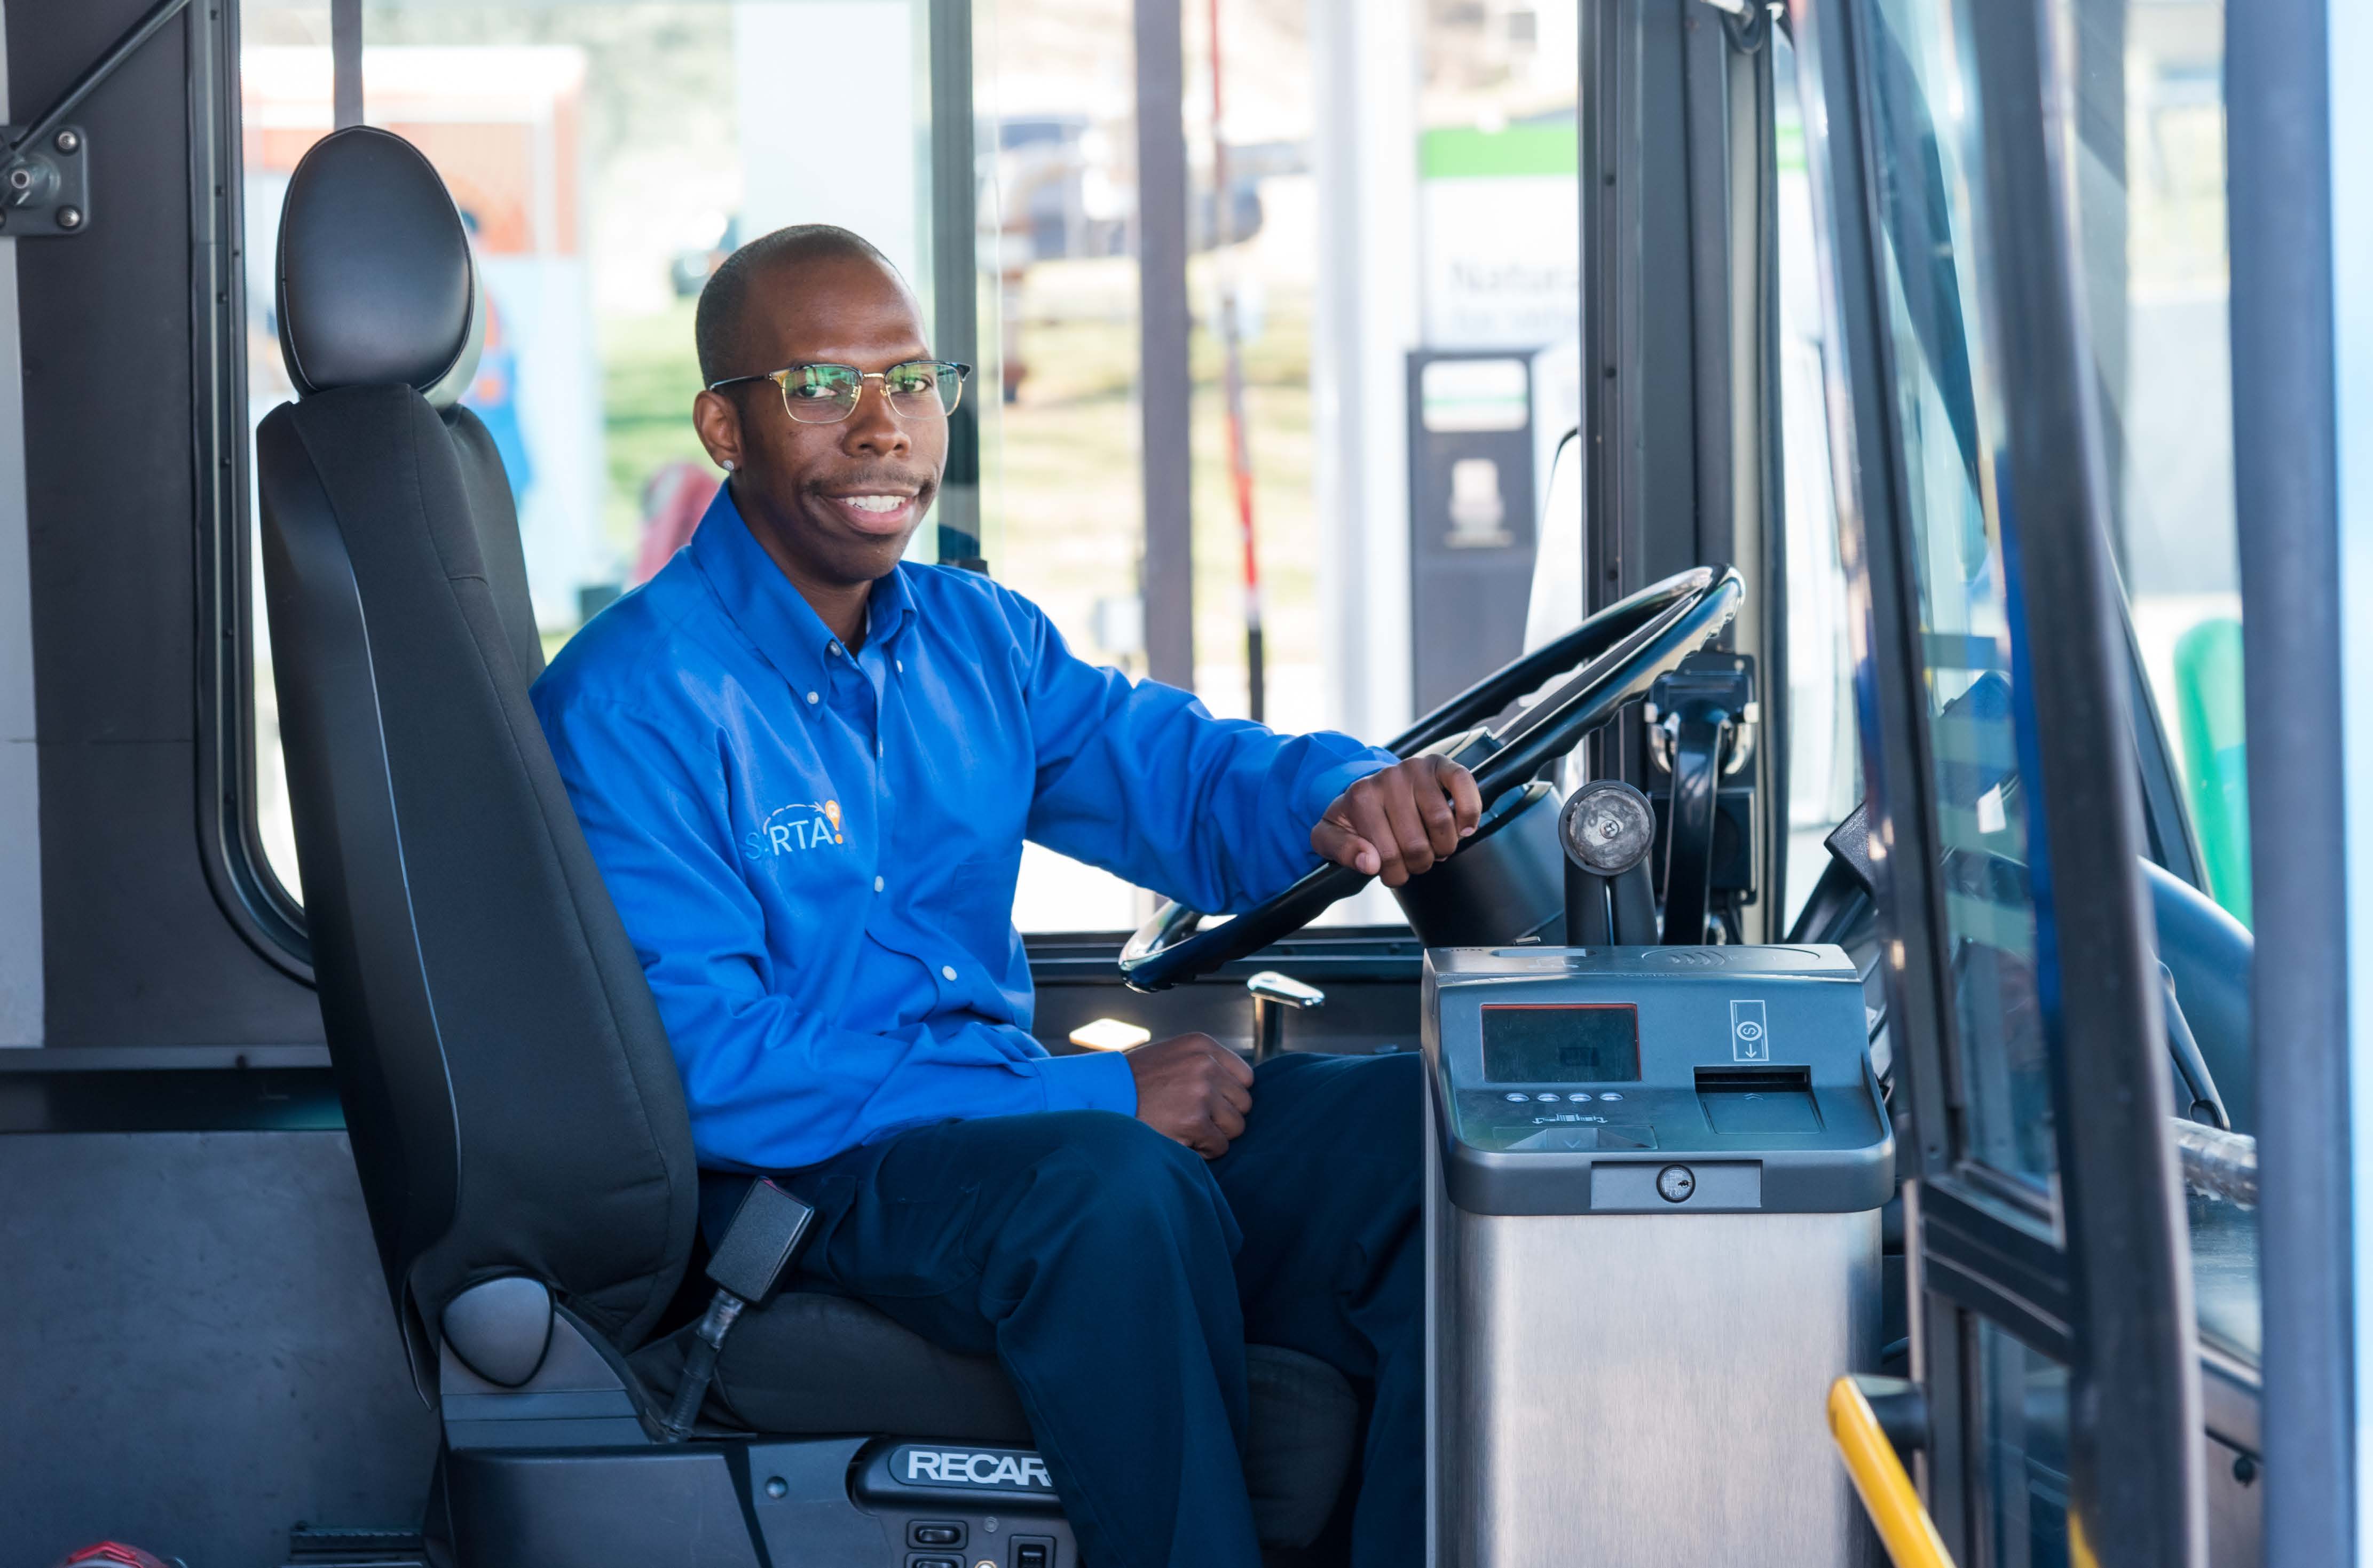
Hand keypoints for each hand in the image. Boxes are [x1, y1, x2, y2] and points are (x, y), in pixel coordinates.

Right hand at [1125, 1033, 1254, 1158]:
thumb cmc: (1133, 1082)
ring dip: (1214, 1134)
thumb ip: (1203, 1065)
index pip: (1245, 1077)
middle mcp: (1205, 1064)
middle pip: (1243, 1103)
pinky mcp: (1195, 1121)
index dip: (1229, 1096)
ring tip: (1186, 1128)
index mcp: (1202, 1045)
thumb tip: (1234, 1087)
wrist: (1101, 1098)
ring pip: (1235, 1126)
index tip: (1211, 1103)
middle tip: (1194, 1119)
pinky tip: (1180, 1139)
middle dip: (1223, 1116)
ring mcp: (1201, 1092)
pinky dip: (1203, 1150)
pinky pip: (1219, 1146)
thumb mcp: (1171, 1057)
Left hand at [1310, 756, 1482, 887]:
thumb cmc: (1353, 819)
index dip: (1394, 874)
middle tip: (1414, 859)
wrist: (1370, 792)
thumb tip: (1369, 862)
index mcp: (1360, 796)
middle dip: (1419, 863)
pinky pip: (1463, 784)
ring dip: (1444, 846)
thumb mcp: (1329, 838)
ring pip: (1442, 823)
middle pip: (1417, 844)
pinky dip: (1469, 813)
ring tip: (1433, 845)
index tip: (1391, 870)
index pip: (1387, 855)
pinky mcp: (1440, 765)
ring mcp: (1415, 769)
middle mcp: (1388, 777)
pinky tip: (1463, 829)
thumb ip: (1342, 851)